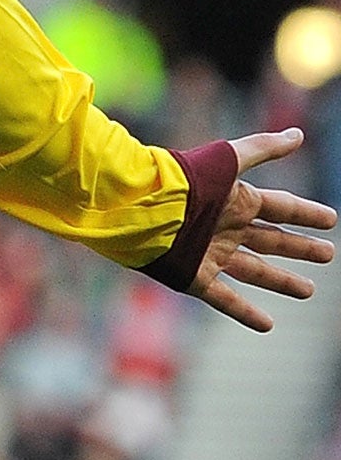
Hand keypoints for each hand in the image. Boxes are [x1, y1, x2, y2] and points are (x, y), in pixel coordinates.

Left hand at [189, 128, 336, 330]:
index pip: (280, 208)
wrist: (138, 206)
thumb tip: (297, 134)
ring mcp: (210, 254)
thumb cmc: (183, 180)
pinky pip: (225, 298)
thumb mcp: (226, 160)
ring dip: (281, 280)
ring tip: (308, 290)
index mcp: (235, 200)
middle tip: (328, 254)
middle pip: (271, 240)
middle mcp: (225, 228)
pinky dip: (245, 312)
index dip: (305, 214)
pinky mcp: (193, 276)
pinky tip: (267, 324)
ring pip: (254, 270)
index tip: (331, 220)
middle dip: (299, 248)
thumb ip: (262, 149)